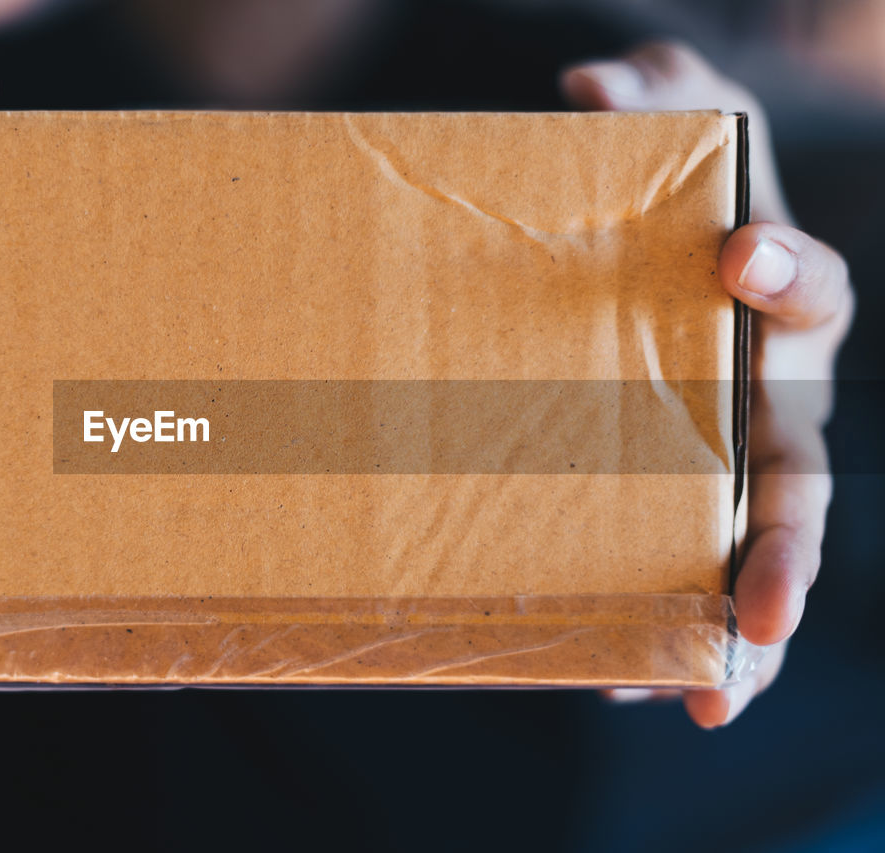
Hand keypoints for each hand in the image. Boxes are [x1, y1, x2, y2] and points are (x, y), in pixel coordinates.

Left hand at [561, 43, 852, 726]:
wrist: (639, 241)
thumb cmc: (666, 183)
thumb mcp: (671, 113)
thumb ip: (648, 90)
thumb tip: (589, 91)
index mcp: (780, 298)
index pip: (812, 290)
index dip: (790, 273)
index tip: (742, 257)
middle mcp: (766, 394)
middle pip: (800, 480)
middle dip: (791, 550)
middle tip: (771, 613)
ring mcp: (719, 459)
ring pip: (750, 555)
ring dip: (736, 631)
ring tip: (709, 699)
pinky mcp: (663, 497)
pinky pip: (675, 571)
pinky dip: (657, 628)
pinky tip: (617, 677)